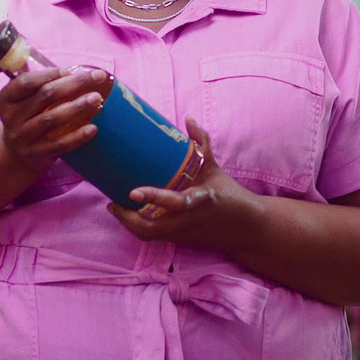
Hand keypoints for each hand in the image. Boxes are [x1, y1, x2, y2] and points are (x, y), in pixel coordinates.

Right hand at [0, 68, 107, 171]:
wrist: (16, 153)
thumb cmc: (28, 117)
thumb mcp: (26, 100)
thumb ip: (43, 86)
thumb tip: (79, 74)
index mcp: (7, 98)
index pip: (25, 82)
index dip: (48, 75)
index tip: (69, 71)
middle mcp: (11, 117)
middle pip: (44, 96)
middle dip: (73, 84)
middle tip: (97, 77)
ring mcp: (22, 137)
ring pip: (51, 119)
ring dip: (77, 106)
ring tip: (96, 98)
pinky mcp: (35, 154)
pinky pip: (59, 144)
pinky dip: (77, 136)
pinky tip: (93, 128)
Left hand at [107, 118, 259, 252]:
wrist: (247, 229)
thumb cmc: (231, 196)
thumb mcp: (215, 169)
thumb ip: (201, 144)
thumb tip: (188, 117)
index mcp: (201, 201)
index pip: (176, 202)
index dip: (154, 198)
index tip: (133, 192)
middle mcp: (189, 221)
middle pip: (152, 230)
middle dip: (128, 219)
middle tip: (112, 202)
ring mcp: (183, 234)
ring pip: (149, 237)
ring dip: (129, 224)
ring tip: (115, 207)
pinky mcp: (180, 241)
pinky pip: (154, 237)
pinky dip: (138, 227)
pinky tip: (129, 214)